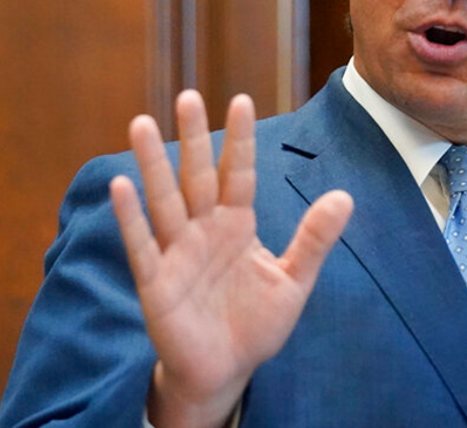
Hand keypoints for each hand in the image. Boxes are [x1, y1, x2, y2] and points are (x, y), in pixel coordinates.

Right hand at [110, 91, 353, 427]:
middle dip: (193, 138)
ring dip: (152, 164)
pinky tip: (122, 186)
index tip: (241, 100)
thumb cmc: (256, 323)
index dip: (240, 140)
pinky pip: (142, 246)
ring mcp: (177, 254)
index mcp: (237, 225)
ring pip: (164, 201)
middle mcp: (203, 230)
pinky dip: (131, 218)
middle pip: (197, 176)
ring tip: (141, 123)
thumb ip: (314, 239)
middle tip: (188, 96)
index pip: (238, 174)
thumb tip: (344, 196)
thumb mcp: (295, 280)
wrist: (226, 371)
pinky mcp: (156, 283)